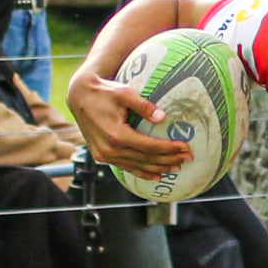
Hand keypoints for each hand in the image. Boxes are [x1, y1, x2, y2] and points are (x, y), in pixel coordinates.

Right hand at [66, 67, 191, 180]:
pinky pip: (126, 167)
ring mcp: (105, 155)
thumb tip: (163, 117)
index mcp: (116, 134)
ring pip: (138, 166)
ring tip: (178, 167)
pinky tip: (157, 175)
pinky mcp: (102, 156)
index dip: (169, 148)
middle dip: (169, 159)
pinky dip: (142, 172)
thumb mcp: (124, 93)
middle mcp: (110, 149)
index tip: (186, 147)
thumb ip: (143, 106)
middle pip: (147, 159)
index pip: (150, 146)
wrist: (79, 96)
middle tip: (188, 158)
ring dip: (159, 168)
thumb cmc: (104, 92)